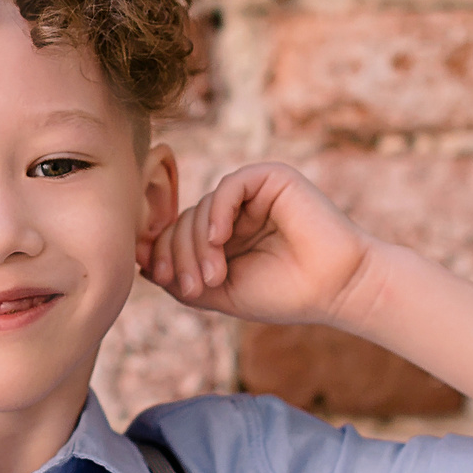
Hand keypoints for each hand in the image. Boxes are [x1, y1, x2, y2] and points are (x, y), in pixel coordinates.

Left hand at [144, 162, 378, 327]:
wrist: (337, 288)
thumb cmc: (283, 294)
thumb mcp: (219, 292)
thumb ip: (179, 276)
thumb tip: (136, 258)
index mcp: (223, 237)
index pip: (175, 235)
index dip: (161, 254)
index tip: (162, 280)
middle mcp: (235, 212)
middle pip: (182, 222)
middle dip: (180, 255)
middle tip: (195, 287)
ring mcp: (252, 194)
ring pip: (200, 207)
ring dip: (198, 245)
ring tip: (216, 278)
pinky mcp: (272, 178)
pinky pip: (228, 186)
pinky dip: (217, 213)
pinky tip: (220, 239)